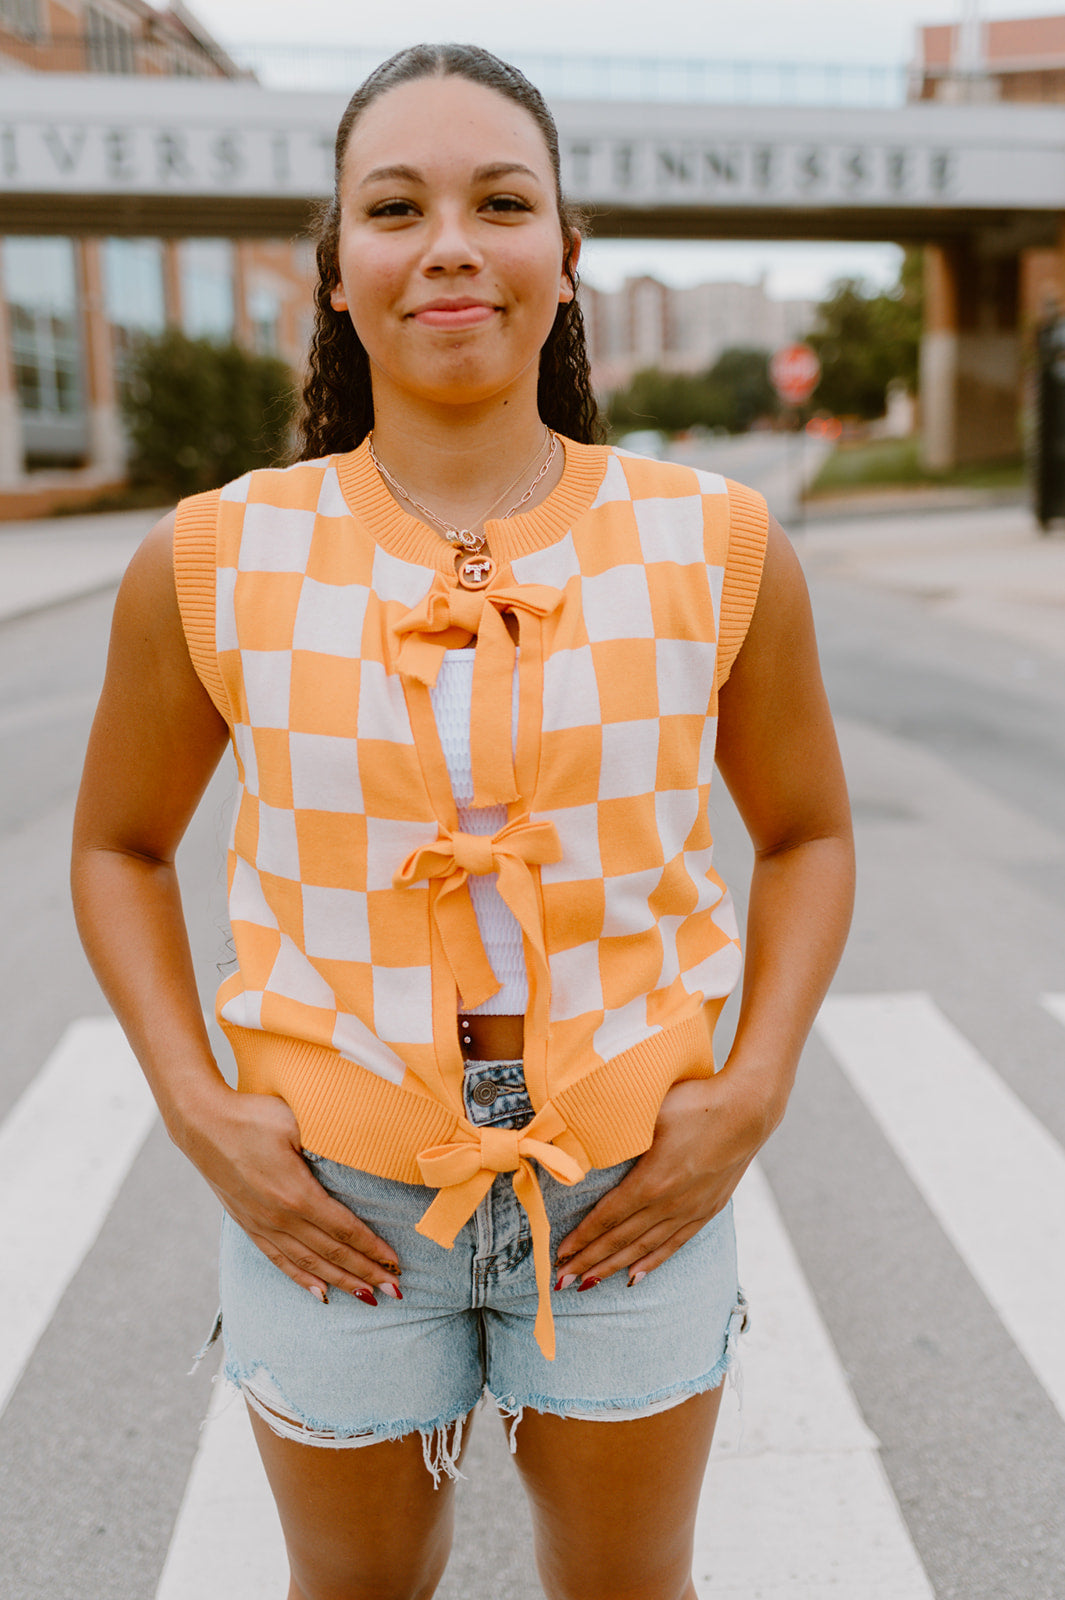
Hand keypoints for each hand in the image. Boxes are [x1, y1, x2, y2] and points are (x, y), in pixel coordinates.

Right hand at [173, 1083, 401, 1304]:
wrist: (201, 1123)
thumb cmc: (253, 1115)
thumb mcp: (296, 1121)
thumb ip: (328, 1141)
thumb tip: (363, 1148)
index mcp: (297, 1194)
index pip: (344, 1230)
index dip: (372, 1249)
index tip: (396, 1263)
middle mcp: (280, 1218)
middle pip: (331, 1253)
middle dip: (365, 1273)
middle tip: (394, 1289)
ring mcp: (262, 1224)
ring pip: (308, 1263)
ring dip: (340, 1282)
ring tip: (367, 1296)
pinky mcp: (247, 1224)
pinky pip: (279, 1260)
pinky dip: (302, 1279)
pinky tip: (319, 1293)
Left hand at [552, 1067, 780, 1288]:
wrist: (748, 1109)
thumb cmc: (695, 1101)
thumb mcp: (650, 1111)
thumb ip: (617, 1131)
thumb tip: (581, 1138)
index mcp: (652, 1181)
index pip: (607, 1217)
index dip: (582, 1238)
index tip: (560, 1254)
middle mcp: (670, 1203)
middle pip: (621, 1239)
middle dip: (589, 1261)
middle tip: (562, 1280)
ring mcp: (691, 1210)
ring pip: (644, 1248)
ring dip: (614, 1267)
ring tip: (589, 1284)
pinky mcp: (708, 1210)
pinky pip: (674, 1244)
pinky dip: (651, 1262)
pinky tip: (634, 1277)